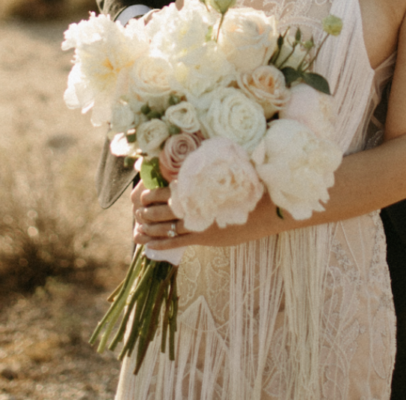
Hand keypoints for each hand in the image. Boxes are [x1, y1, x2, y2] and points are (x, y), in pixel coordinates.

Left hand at [130, 180, 275, 249]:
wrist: (267, 207)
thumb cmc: (247, 185)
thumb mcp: (227, 170)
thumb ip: (207, 169)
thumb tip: (192, 161)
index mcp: (200, 188)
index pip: (169, 192)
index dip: (153, 195)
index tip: (143, 195)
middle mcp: (197, 206)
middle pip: (164, 211)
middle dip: (148, 212)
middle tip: (138, 211)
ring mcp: (200, 223)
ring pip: (168, 228)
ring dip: (151, 228)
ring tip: (139, 228)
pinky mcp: (206, 238)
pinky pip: (178, 243)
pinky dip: (161, 244)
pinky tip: (149, 245)